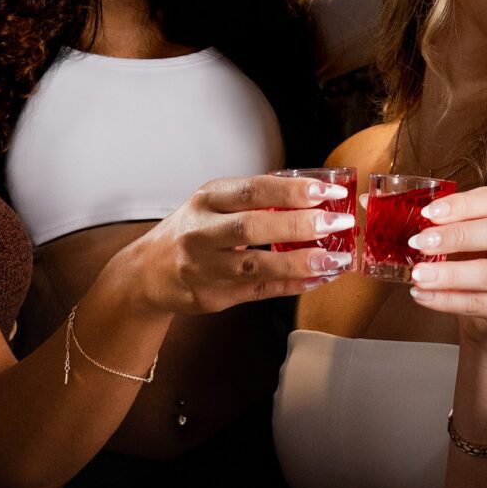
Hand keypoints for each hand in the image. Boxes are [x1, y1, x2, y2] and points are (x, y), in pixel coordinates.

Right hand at [135, 174, 356, 313]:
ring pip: (256, 265)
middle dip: (301, 225)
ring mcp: (204, 268)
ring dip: (301, 263)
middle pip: (253, 227)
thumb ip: (256, 199)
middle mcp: (201, 233)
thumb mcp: (213, 203)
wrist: (147, 273)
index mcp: (207, 199)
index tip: (329, 192)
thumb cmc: (192, 230)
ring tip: (336, 259)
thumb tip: (316, 195)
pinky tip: (318, 279)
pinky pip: (258, 290)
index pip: (254, 190)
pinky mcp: (213, 297)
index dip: (293, 191)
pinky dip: (291, 285)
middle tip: (338, 223)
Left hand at [408, 183, 486, 344]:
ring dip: (449, 274)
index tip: (429, 213)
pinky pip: (479, 304)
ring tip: (419, 274)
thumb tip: (418, 223)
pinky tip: (424, 295)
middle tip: (421, 242)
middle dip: (457, 236)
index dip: (462, 205)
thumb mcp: (472, 235)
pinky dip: (446, 300)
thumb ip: (454, 224)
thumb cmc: (480, 260)